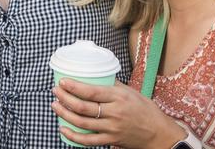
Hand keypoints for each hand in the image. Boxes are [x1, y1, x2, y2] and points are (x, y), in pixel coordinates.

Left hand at [52, 79, 185, 148]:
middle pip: (83, 107)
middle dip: (65, 98)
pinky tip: (63, 128)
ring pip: (82, 123)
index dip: (74, 87)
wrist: (159, 133)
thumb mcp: (130, 91)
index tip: (62, 81)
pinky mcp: (111, 140)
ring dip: (64, 114)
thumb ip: (112, 84)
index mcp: (118, 97)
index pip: (91, 91)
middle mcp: (114, 113)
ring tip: (55, 105)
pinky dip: (73, 136)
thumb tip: (94, 74)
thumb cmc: (144, 109)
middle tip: (55, 91)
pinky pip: (88, 141)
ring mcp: (112, 128)